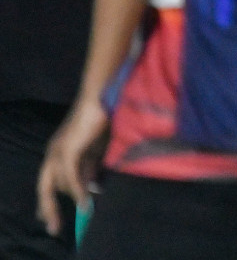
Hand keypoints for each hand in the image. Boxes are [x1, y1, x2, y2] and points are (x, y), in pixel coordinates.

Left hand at [36, 98, 108, 236]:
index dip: (46, 202)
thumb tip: (91, 189)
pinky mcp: (68, 150)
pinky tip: (84, 201)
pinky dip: (78, 190)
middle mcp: (52, 153)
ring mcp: (58, 151)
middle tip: (54, 227)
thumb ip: (89, 169)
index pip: (46, 182)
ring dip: (74, 195)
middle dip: (49, 209)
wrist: (101, 100)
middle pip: (45, 187)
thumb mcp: (93, 150)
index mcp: (56, 153)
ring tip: (86, 206)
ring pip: (62, 182)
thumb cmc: (99, 121)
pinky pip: (71, 176)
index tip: (47, 220)